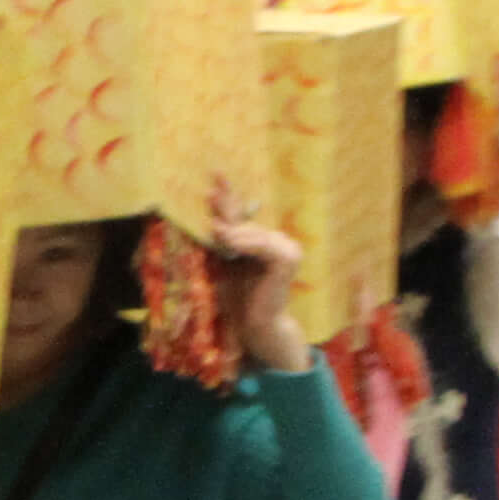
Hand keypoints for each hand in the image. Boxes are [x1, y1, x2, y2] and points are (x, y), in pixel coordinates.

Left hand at [204, 189, 309, 376]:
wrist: (254, 325)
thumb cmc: (237, 298)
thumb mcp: (224, 263)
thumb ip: (223, 241)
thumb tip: (210, 219)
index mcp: (263, 240)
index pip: (242, 215)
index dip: (229, 197)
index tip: (215, 174)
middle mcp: (278, 240)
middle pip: (246, 222)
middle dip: (227, 210)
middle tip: (211, 189)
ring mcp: (287, 249)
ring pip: (253, 234)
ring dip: (232, 231)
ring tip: (214, 227)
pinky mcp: (288, 260)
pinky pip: (262, 246)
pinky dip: (245, 243)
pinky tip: (228, 242)